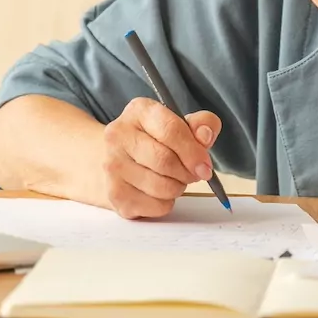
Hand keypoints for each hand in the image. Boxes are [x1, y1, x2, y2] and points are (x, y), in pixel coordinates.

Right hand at [100, 97, 221, 218]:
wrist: (118, 159)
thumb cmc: (155, 141)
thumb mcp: (180, 123)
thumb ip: (201, 124)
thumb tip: (205, 136)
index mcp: (139, 111)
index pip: (170, 130)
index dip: (193, 151)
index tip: (205, 165)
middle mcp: (118, 135)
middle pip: (165, 161)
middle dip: (187, 172)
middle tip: (193, 174)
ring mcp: (112, 166)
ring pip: (162, 187)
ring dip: (178, 188)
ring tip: (174, 179)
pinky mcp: (115, 194)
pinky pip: (156, 206)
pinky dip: (166, 203)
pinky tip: (159, 192)